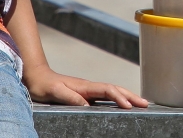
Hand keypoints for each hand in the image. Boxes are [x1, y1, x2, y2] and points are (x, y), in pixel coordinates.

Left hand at [24, 64, 147, 108]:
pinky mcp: (85, 94)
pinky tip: (121, 104)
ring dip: (127, 96)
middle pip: (115, 89)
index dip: (119, 97)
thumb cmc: (43, 85)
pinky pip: (105, 96)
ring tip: (140, 103)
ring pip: (112, 92)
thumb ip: (71, 97)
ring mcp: (88, 90)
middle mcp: (89, 86)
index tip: (129, 106)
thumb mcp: (55, 92)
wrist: (36, 76)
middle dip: (131, 95)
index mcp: (84, 86)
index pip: (107, 90)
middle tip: (146, 104)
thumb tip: (88, 105)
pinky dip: (117, 98)